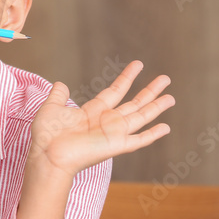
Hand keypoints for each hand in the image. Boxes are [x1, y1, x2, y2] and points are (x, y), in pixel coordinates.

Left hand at [28, 60, 174, 178]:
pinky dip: (152, 134)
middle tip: (166, 78)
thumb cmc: (47, 135)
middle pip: (134, 103)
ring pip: (141, 117)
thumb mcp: (51, 108)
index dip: (127, 78)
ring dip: (156, 107)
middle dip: (150, 91)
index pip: (115, 91)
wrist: (48, 154)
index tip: (138, 64)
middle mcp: (106, 122)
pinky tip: (166, 127)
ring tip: (172, 97)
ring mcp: (113, 134)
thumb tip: (60, 84)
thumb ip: (58, 96)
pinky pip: (138, 140)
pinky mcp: (116, 146)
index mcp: (92, 112)